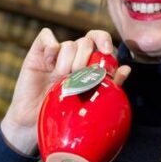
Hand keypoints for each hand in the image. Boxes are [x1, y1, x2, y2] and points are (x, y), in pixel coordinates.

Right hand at [0, 28, 130, 154]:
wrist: (34, 124)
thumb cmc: (62, 114)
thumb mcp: (90, 102)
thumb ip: (109, 85)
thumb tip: (127, 68)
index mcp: (87, 64)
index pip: (99, 40)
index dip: (104, 40)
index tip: (107, 52)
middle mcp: (72, 56)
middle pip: (86, 41)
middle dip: (85, 59)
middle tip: (78, 76)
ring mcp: (54, 54)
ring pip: (68, 44)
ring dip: (67, 61)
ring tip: (61, 77)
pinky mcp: (38, 54)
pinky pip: (46, 36)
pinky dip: (51, 46)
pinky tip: (49, 63)